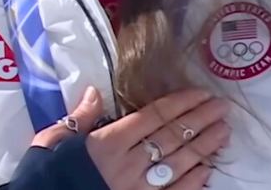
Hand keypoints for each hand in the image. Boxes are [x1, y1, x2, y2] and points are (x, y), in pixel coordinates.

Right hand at [31, 87, 230, 189]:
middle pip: (171, 138)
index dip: (179, 104)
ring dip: (203, 147)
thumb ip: (78, 118)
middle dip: (199, 120)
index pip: (152, 118)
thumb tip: (94, 91)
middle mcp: (128, 164)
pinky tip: (208, 169)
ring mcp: (137, 188)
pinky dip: (193, 182)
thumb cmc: (46, 174)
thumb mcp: (52, 140)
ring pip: (178, 164)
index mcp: (108, 142)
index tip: (201, 93)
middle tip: (223, 107)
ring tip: (224, 132)